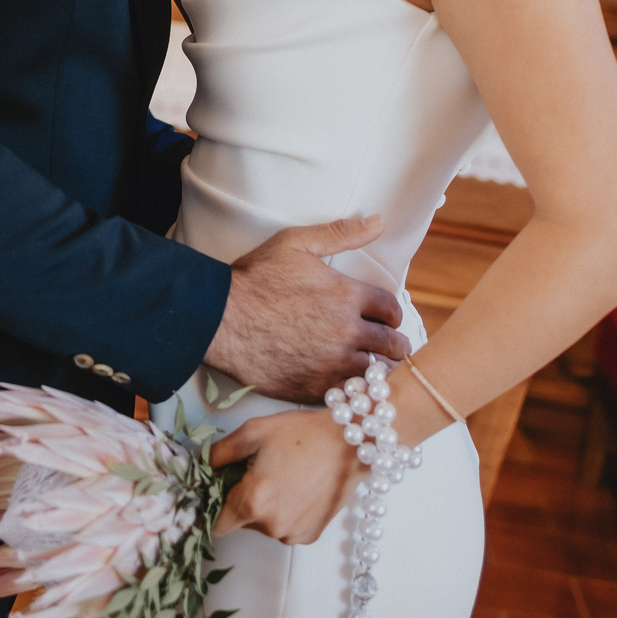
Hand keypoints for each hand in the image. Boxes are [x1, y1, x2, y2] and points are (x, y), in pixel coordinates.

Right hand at [204, 215, 409, 401]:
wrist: (222, 319)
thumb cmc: (256, 278)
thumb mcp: (296, 243)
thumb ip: (341, 233)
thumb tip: (379, 221)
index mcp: (347, 295)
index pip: (392, 309)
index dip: (391, 313)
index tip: (385, 318)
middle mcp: (347, 332)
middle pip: (393, 345)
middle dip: (394, 343)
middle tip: (388, 346)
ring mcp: (332, 364)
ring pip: (378, 374)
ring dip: (379, 369)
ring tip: (373, 367)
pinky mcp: (315, 388)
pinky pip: (352, 396)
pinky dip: (356, 391)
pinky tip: (349, 384)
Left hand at [211, 410, 357, 543]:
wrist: (349, 442)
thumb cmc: (301, 433)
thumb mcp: (253, 432)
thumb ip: (219, 454)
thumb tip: (200, 468)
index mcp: (253, 503)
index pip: (216, 524)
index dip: (212, 509)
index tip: (217, 493)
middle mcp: (272, 526)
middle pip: (241, 522)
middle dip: (243, 500)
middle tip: (258, 471)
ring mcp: (293, 534)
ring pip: (264, 526)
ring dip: (266, 507)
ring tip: (283, 476)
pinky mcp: (310, 535)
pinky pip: (286, 528)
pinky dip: (286, 512)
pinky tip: (298, 487)